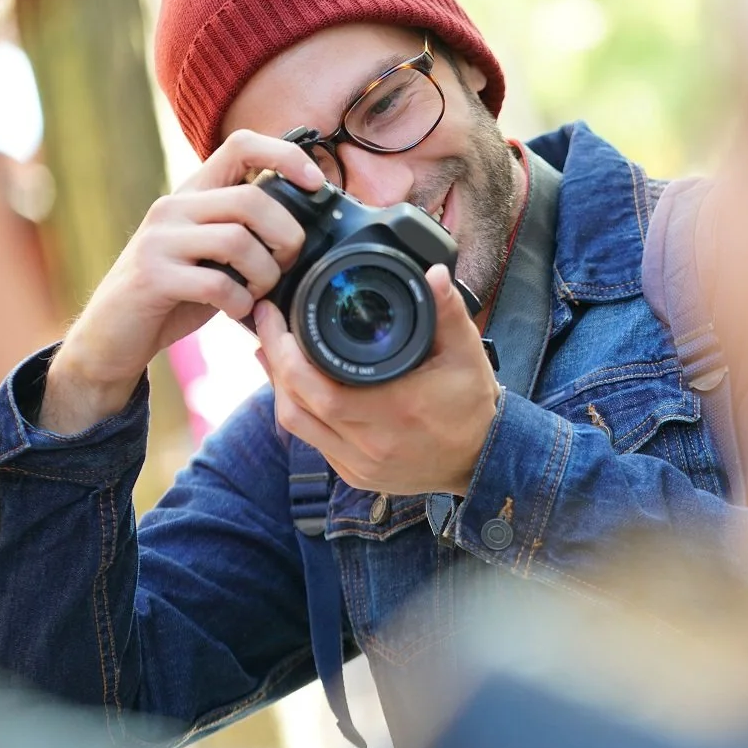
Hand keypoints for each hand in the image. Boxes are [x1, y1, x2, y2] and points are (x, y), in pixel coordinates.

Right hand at [41, 130, 326, 432]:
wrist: (112, 334)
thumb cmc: (176, 293)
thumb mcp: (212, 253)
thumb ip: (246, 232)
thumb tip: (308, 232)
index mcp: (194, 193)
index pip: (241, 144)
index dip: (286, 155)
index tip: (317, 183)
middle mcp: (174, 206)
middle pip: (253, 200)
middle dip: (286, 237)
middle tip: (285, 266)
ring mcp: (159, 240)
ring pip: (239, 240)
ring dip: (265, 275)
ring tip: (257, 293)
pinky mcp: (152, 277)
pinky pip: (217, 283)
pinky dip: (240, 302)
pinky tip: (236, 310)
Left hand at [255, 265, 501, 495]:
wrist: (481, 459)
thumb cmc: (471, 404)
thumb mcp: (467, 353)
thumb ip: (448, 311)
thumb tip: (435, 273)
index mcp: (396, 410)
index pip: (319, 388)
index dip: (286, 353)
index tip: (276, 313)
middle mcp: (372, 443)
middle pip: (296, 404)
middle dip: (274, 359)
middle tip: (267, 321)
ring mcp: (360, 464)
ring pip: (297, 424)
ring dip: (278, 385)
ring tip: (270, 348)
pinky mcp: (355, 474)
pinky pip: (312, 441)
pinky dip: (297, 409)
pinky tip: (292, 385)